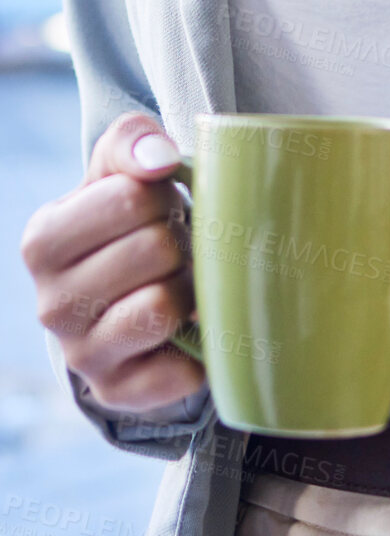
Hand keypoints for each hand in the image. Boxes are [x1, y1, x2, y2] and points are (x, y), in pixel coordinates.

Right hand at [21, 112, 205, 414]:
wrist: (127, 293)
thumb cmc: (127, 219)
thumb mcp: (119, 168)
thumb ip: (132, 142)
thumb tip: (159, 160)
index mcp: (43, 241)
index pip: (130, 198)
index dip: (163, 194)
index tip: (158, 204)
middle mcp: (51, 304)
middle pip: (155, 249)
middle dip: (180, 239)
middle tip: (174, 244)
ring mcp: (82, 356)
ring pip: (164, 306)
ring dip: (189, 287)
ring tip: (180, 279)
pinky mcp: (120, 393)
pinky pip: (180, 369)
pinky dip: (200, 345)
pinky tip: (189, 326)